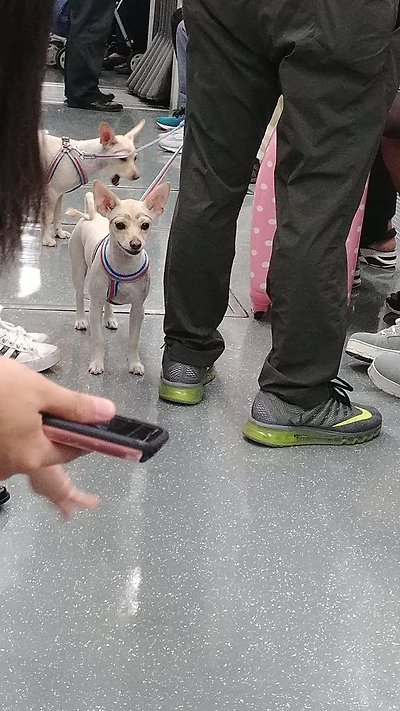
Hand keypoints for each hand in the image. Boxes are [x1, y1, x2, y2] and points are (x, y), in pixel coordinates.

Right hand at [0, 359, 115, 515]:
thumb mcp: (41, 390)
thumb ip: (76, 407)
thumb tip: (107, 414)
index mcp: (32, 455)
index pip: (71, 452)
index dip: (83, 434)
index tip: (88, 420)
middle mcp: (11, 466)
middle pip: (44, 449)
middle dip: (50, 427)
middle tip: (43, 401)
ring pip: (22, 445)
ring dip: (28, 426)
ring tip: (18, 400)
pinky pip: (5, 443)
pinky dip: (9, 428)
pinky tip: (5, 407)